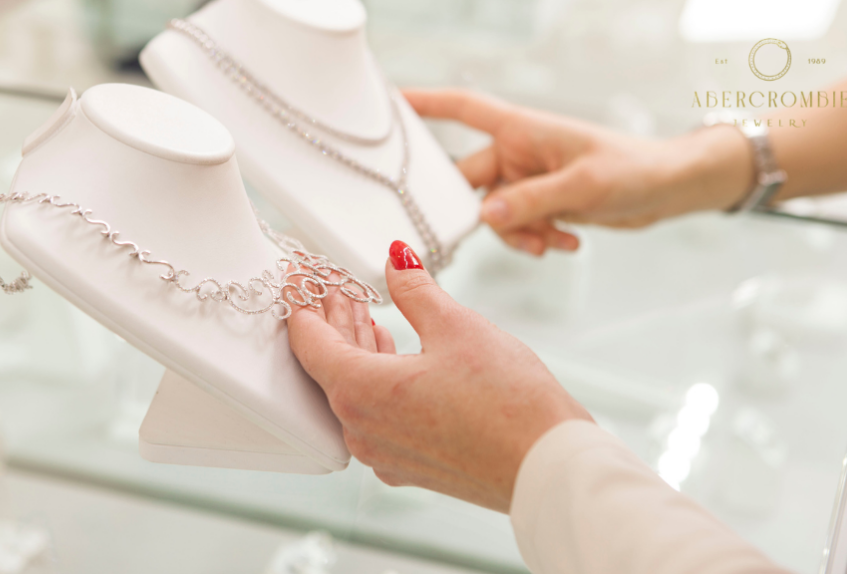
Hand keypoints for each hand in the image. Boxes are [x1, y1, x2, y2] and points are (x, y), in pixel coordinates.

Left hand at [286, 241, 591, 511]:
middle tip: (334, 286)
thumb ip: (415, 290)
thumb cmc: (509, 404)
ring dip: (355, 348)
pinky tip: (390, 353)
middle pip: (327, 366)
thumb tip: (396, 261)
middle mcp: (362, 429)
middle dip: (331, 320)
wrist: (548, 466)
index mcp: (361, 392)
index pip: (308, 341)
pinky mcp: (409, 464)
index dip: (300, 301)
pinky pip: (375, 414)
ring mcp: (384, 452)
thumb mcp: (457, 327)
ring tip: (363, 311)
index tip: (298, 275)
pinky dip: (375, 377)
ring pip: (353, 390)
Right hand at [404, 89, 753, 254]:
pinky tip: (566, 242)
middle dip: (487, 213)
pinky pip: (517, 225)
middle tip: (504, 231)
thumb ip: (532, 201)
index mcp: (521, 129)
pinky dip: (535, 238)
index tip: (386, 105)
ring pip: (493, 212)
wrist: (668, 188)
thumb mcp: (583, 187)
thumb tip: (486, 215)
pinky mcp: (541, 201)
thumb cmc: (634, 168)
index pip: (461, 110)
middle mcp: (517, 151)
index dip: (422, 104)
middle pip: (469, 181)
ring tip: (551, 241)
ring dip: (517, 233)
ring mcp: (527, 178)